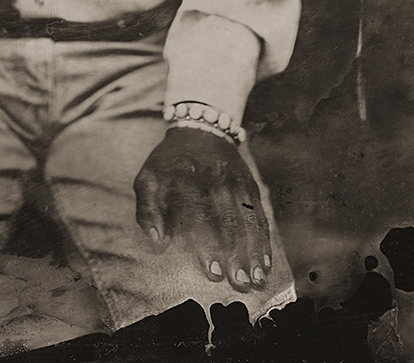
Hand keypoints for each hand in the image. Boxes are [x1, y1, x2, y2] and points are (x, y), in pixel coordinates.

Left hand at [134, 127, 270, 292]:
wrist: (199, 130)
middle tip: (240, 283)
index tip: (212, 272)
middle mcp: (215, 177)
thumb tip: (157, 243)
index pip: (199, 215)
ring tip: (257, 279)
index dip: (207, 245)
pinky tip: (266, 261)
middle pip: (229, 220)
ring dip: (254, 251)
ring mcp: (236, 180)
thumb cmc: (168, 164)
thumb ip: (147, 210)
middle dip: (237, 254)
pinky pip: (259, 214)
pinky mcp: (250, 184)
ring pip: (249, 219)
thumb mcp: (148, 179)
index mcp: (186, 177)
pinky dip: (264, 239)